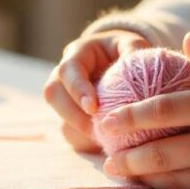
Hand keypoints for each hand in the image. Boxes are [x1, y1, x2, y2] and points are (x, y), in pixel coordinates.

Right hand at [43, 29, 151, 152]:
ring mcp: (65, 100)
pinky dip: (88, 142)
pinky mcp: (72, 120)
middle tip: (99, 128)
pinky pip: (72, 135)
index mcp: (77, 54)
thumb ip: (133, 50)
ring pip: (61, 120)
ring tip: (107, 138)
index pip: (68, 70)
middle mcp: (64, 77)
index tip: (93, 108)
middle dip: (74, 116)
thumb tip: (136, 63)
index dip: (77, 90)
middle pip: (53, 95)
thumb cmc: (125, 51)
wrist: (121, 62)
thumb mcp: (131, 45)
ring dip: (82, 132)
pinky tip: (108, 143)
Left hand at [98, 32, 189, 188]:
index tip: (105, 120)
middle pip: (165, 150)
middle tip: (104, 157)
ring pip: (178, 178)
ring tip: (119, 174)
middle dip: (128, 157)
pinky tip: (153, 186)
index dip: (130, 116)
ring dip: (144, 178)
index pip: (167, 108)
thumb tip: (183, 39)